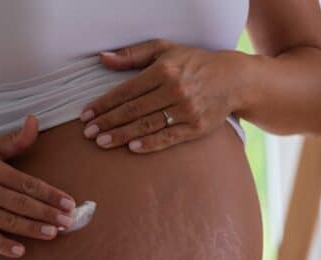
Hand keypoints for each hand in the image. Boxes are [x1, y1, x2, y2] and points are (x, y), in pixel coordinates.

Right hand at [0, 114, 76, 257]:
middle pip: (21, 203)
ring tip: (54, 233)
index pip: (27, 183)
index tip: (69, 203)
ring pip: (7, 221)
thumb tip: (35, 120)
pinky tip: (21, 251)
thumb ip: (14, 141)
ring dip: (32, 229)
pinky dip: (2, 245)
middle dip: (47, 213)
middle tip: (69, 222)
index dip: (50, 194)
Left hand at [79, 39, 241, 152]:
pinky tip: (132, 148)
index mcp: (163, 70)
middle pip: (133, 110)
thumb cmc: (193, 63)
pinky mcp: (197, 127)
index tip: (86, 115)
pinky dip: (150, 144)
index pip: (126, 91)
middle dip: (107, 122)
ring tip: (101, 142)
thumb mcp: (164, 50)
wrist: (234, 79)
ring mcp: (187, 110)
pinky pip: (169, 137)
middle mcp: (175, 90)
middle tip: (88, 133)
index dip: (103, 104)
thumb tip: (102, 59)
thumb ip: (132, 55)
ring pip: (147, 125)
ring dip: (122, 135)